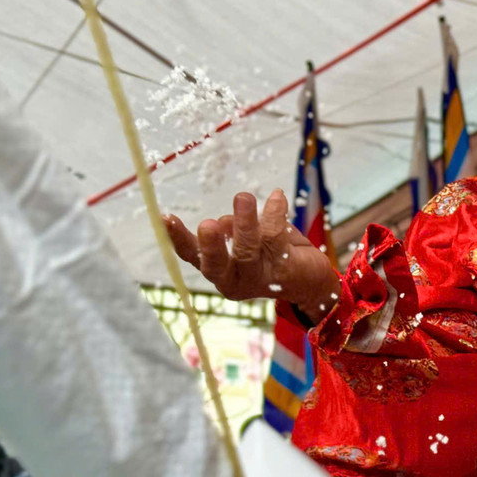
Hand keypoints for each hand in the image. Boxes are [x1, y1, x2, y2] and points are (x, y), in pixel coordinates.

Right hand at [164, 189, 339, 313]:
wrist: (311, 279)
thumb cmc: (271, 255)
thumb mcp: (247, 240)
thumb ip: (233, 230)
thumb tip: (225, 222)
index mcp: (220, 272)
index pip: (193, 256)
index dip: (178, 239)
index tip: (165, 217)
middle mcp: (235, 280)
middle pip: (217, 265)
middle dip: (211, 244)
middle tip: (207, 224)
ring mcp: (259, 279)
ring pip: (247, 251)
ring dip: (245, 223)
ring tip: (243, 197)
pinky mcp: (283, 271)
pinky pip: (275, 239)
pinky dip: (274, 214)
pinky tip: (277, 196)